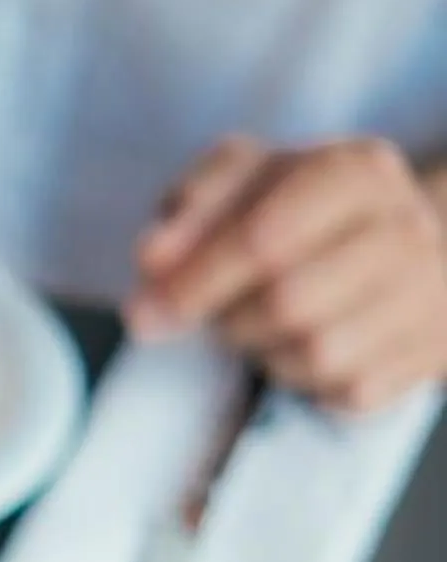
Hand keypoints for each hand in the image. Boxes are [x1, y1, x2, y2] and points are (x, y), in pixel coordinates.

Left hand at [127, 134, 446, 411]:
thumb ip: (193, 206)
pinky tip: (302, 351)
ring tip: (261, 326)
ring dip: (265, 352)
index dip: (195, 280)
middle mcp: (405, 228)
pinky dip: (305, 381)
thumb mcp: (247, 182)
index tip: (144, 310)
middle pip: (286, 302)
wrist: (408, 251)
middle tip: (211, 317)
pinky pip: (343, 391)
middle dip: (229, 319)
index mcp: (358, 170)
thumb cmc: (306, 213)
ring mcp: (427, 294)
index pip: (264, 236)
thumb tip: (152, 259)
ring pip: (316, 354)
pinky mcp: (430, 354)